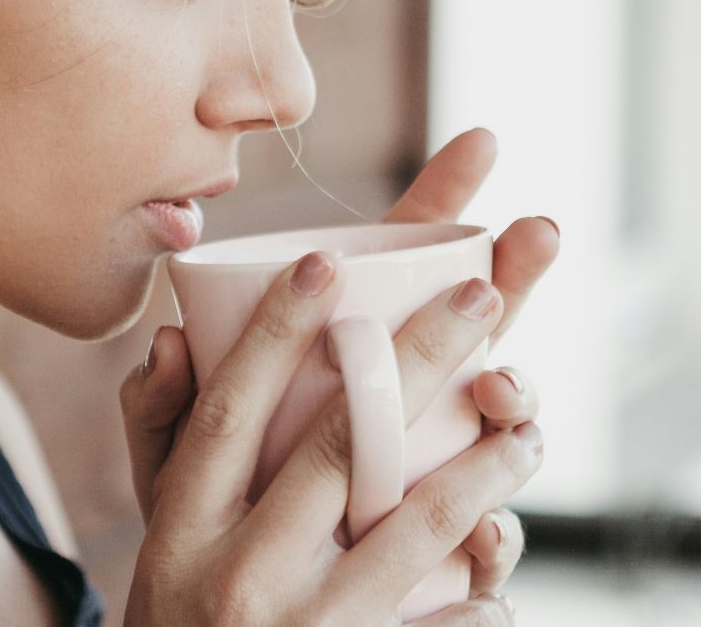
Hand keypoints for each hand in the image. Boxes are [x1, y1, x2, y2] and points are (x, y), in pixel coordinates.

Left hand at [118, 128, 558, 623]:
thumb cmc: (201, 533)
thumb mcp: (170, 468)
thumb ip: (160, 411)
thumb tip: (163, 346)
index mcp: (342, 363)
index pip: (398, 268)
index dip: (442, 202)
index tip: (483, 140)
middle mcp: (400, 407)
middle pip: (469, 327)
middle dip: (512, 274)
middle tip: (539, 230)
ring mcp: (430, 475)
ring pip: (498, 423)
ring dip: (514, 394)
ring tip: (504, 393)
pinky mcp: (438, 561)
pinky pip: (485, 545)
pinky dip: (497, 540)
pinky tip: (492, 533)